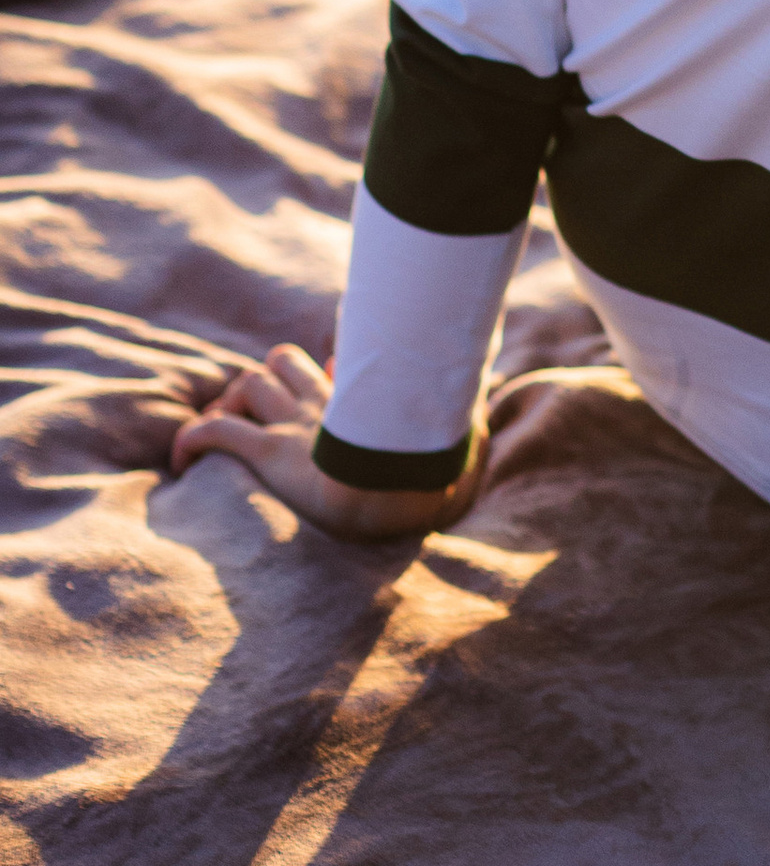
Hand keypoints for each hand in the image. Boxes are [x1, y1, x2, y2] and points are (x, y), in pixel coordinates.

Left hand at [166, 341, 482, 540]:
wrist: (396, 503)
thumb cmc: (428, 484)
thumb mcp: (460, 454)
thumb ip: (472, 438)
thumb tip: (491, 430)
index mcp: (362, 411)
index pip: (334, 366)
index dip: (319, 373)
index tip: (317, 383)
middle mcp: (323, 409)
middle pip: (282, 362)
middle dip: (267, 382)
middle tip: (260, 418)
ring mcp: (293, 427)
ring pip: (247, 386)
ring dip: (231, 407)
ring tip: (226, 437)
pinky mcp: (267, 452)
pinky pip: (214, 431)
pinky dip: (191, 440)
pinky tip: (182, 460)